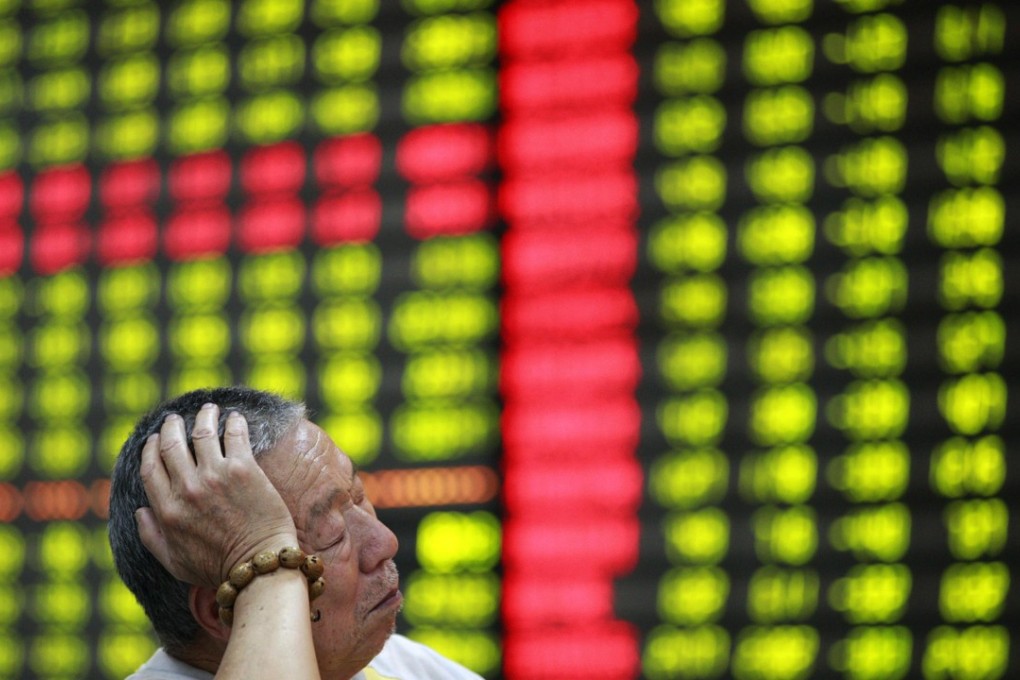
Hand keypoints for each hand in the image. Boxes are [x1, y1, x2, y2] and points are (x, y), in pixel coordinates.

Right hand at [135, 403, 297, 587]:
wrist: (259, 566)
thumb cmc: (219, 568)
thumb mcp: (175, 562)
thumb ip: (152, 537)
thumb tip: (140, 511)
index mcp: (167, 511)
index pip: (150, 468)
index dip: (151, 448)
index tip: (155, 439)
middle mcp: (187, 489)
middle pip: (171, 445)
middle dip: (171, 427)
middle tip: (176, 419)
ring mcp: (216, 477)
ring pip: (201, 433)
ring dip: (203, 417)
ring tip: (208, 410)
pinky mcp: (244, 470)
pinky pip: (234, 435)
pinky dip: (233, 422)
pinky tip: (235, 417)